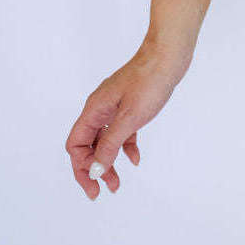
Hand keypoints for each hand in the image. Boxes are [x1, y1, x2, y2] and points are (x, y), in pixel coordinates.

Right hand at [64, 36, 192, 197]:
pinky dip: (125, 146)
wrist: (169, 55)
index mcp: (94, 110)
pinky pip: (121, 131)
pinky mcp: (130, 105)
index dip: (81, 168)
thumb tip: (94, 169)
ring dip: (109, 161)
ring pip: (104, 140)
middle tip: (106, 189)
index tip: (94, 187)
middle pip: (87, 145)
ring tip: (117, 182)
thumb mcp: (129, 118)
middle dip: (94, 169)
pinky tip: (135, 158)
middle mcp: (100, 108)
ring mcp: (114, 106)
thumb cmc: (149, 81)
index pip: (76, 145)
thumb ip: (111, 144)